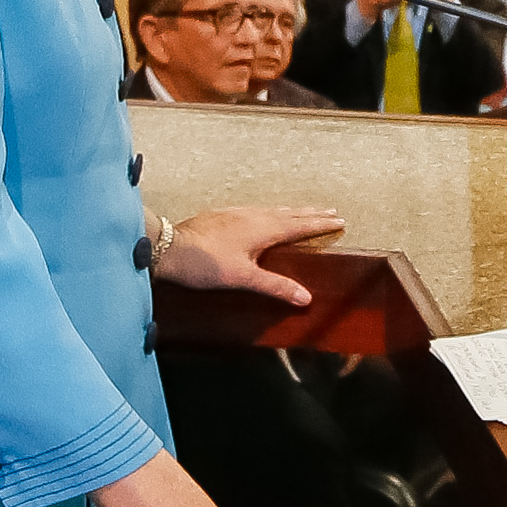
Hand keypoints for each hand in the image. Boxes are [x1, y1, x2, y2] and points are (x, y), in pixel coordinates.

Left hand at [156, 205, 343, 306]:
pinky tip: (264, 215)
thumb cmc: (204, 264)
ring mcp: (236, 213)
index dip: (320, 224)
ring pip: (272, 209)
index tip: (339, 220)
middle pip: (290, 213)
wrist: (167, 247)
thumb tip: (305, 297)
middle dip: (311, 213)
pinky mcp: (222, 214)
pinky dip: (271, 211)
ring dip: (292, 210)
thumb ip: (275, 286)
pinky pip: (256, 209)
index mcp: (263, 229)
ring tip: (303, 211)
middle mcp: (253, 216)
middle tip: (330, 211)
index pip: (300, 226)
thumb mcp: (243, 278)